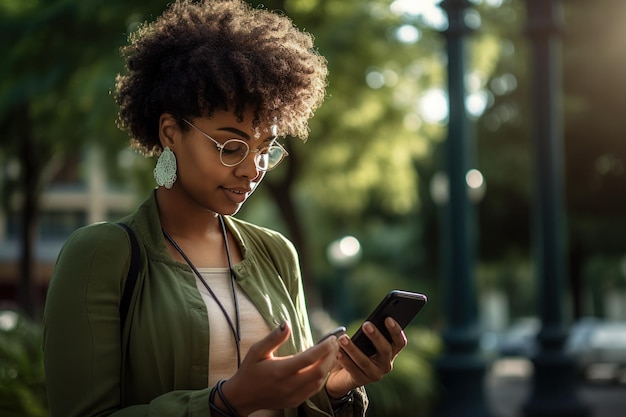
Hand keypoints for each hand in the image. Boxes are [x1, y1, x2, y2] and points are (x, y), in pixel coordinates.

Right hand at [219, 321, 338, 415]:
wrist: (242, 397)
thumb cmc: (249, 370)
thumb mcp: (257, 351)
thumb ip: (273, 338)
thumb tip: (287, 324)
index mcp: (279, 370)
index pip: (308, 358)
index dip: (324, 347)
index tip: (332, 337)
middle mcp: (288, 385)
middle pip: (319, 371)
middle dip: (331, 355)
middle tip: (336, 342)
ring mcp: (293, 395)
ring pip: (320, 381)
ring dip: (329, 366)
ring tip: (333, 352)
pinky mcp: (295, 401)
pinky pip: (315, 389)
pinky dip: (323, 377)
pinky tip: (324, 366)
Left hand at [325, 317, 406, 397]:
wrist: (341, 374)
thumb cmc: (356, 349)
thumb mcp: (363, 341)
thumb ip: (368, 333)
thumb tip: (367, 324)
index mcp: (390, 352)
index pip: (399, 342)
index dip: (396, 330)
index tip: (387, 318)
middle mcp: (386, 365)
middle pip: (385, 350)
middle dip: (376, 336)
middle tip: (366, 324)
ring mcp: (374, 374)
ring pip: (365, 361)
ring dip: (353, 349)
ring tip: (343, 339)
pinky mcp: (361, 381)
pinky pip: (353, 369)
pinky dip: (344, 360)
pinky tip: (337, 352)